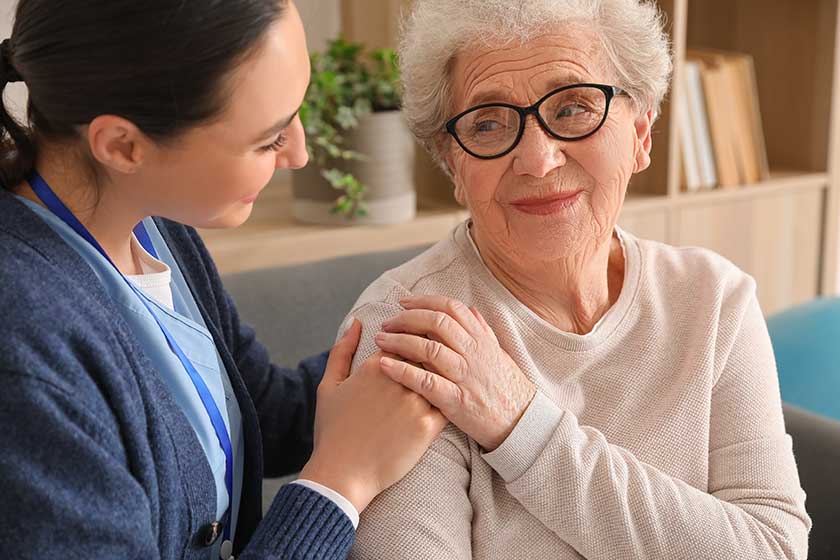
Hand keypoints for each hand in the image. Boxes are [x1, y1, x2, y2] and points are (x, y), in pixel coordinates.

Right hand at [299, 319, 446, 512]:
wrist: (343, 474)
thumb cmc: (333, 430)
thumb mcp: (329, 386)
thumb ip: (342, 350)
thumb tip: (356, 323)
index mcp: (374, 366)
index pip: (404, 338)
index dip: (411, 339)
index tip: (414, 345)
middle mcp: (397, 380)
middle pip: (426, 353)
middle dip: (431, 352)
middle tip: (436, 358)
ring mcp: (414, 403)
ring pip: (441, 375)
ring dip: (445, 374)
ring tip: (446, 377)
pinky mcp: (427, 427)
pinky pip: (448, 403)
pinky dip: (450, 399)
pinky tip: (450, 400)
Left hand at [373, 295, 535, 450]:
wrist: (522, 423)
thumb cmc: (508, 389)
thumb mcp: (499, 354)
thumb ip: (483, 331)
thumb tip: (471, 310)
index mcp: (481, 340)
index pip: (451, 308)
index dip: (424, 301)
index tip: (403, 303)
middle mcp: (473, 353)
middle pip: (436, 322)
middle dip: (407, 318)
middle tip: (387, 322)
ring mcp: (465, 376)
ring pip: (428, 348)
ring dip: (399, 340)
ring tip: (380, 340)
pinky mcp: (456, 400)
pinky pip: (426, 382)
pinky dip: (403, 372)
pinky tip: (385, 366)